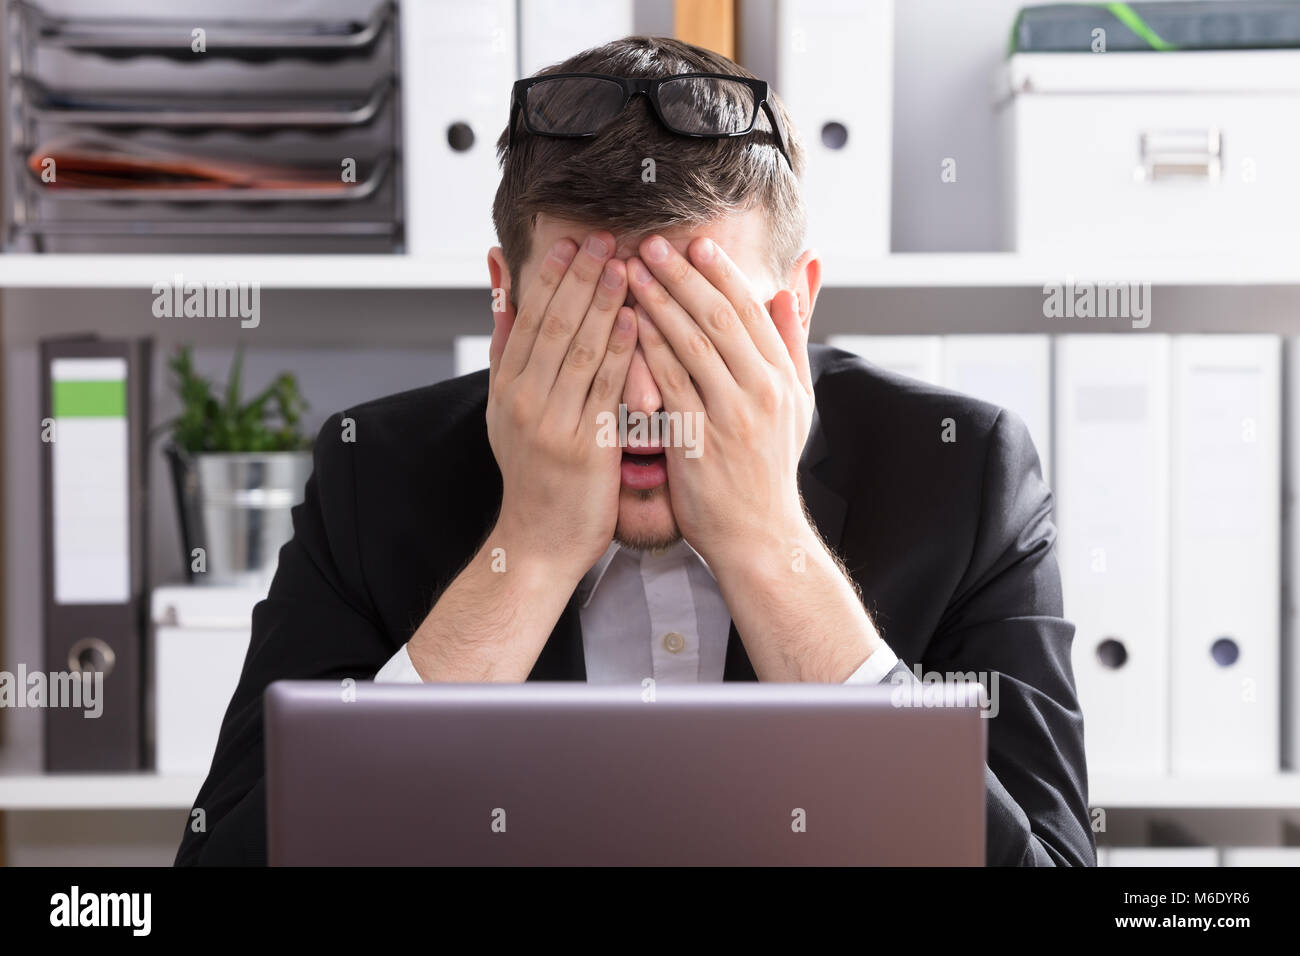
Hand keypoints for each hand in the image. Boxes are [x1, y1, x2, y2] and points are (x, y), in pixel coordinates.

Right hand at [487, 232, 636, 577]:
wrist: (537, 542)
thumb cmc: (532, 475)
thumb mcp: (506, 408)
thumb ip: (508, 345)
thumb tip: (502, 283)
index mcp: (507, 387)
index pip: (529, 318)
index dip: (551, 277)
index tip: (573, 241)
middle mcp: (523, 400)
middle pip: (553, 325)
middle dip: (580, 277)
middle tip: (605, 237)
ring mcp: (552, 423)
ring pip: (578, 350)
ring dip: (603, 303)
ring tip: (625, 264)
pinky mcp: (584, 447)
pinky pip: (604, 390)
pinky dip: (619, 352)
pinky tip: (634, 321)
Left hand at [627, 235, 814, 568]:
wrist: (759, 536)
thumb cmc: (770, 469)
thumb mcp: (798, 403)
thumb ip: (791, 342)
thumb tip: (791, 285)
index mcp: (784, 378)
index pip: (751, 311)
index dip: (721, 274)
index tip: (695, 243)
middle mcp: (762, 393)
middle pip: (719, 319)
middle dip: (683, 278)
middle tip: (651, 245)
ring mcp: (731, 417)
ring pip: (691, 346)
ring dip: (658, 304)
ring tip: (629, 273)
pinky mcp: (699, 442)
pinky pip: (669, 386)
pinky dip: (648, 351)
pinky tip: (627, 326)